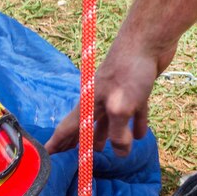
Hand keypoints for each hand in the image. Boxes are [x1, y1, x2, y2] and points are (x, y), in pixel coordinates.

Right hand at [45, 39, 171, 156]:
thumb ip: (118, 132)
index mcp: (89, 102)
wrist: (150, 38)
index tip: (46, 155)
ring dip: (106, 135)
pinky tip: (139, 136)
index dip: (57, 142)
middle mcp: (100, 98)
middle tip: (72, 157)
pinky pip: (134, 112)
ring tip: (103, 151)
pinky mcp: (137, 88)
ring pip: (110, 120)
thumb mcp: (120, 108)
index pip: (69, 127)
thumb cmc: (129, 70)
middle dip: (80, 141)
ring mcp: (118, 92)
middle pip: (86, 124)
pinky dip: (135, 124)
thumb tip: (120, 152)